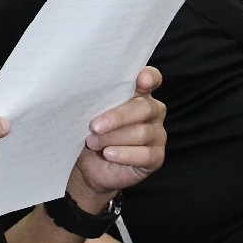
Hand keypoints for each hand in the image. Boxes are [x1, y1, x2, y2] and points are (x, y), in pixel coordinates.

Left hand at [67, 66, 165, 211]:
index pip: (152, 79)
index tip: (141, 80)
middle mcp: (152, 112)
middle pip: (145, 108)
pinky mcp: (156, 158)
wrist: (87, 165)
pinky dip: (124, 154)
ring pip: (142, 133)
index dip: (149, 77)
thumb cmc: (90, 132)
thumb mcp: (90, 114)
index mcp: (138, 95)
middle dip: (118, 117)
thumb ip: (97, 100)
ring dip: (113, 138)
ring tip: (93, 143)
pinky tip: (109, 154)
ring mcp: (157, 135)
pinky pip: (145, 155)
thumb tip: (86, 92)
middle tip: (94, 126)